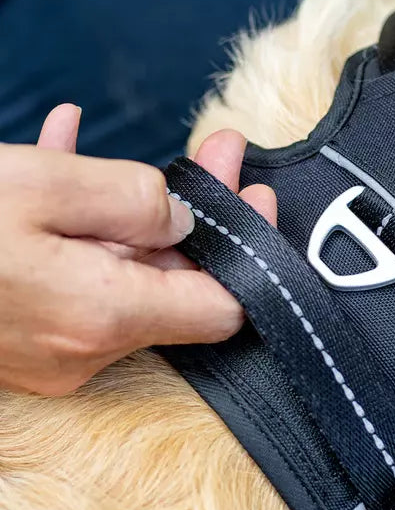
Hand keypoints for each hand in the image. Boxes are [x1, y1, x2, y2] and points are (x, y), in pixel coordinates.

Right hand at [0, 104, 275, 395]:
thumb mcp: (41, 187)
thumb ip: (134, 202)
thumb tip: (187, 221)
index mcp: (105, 316)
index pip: (223, 308)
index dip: (248, 252)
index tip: (252, 197)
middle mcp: (88, 350)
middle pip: (176, 287)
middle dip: (200, 221)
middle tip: (215, 157)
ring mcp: (57, 352)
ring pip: (127, 279)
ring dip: (143, 222)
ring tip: (158, 164)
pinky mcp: (28, 340)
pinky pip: (80, 283)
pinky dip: (92, 237)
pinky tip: (83, 175)